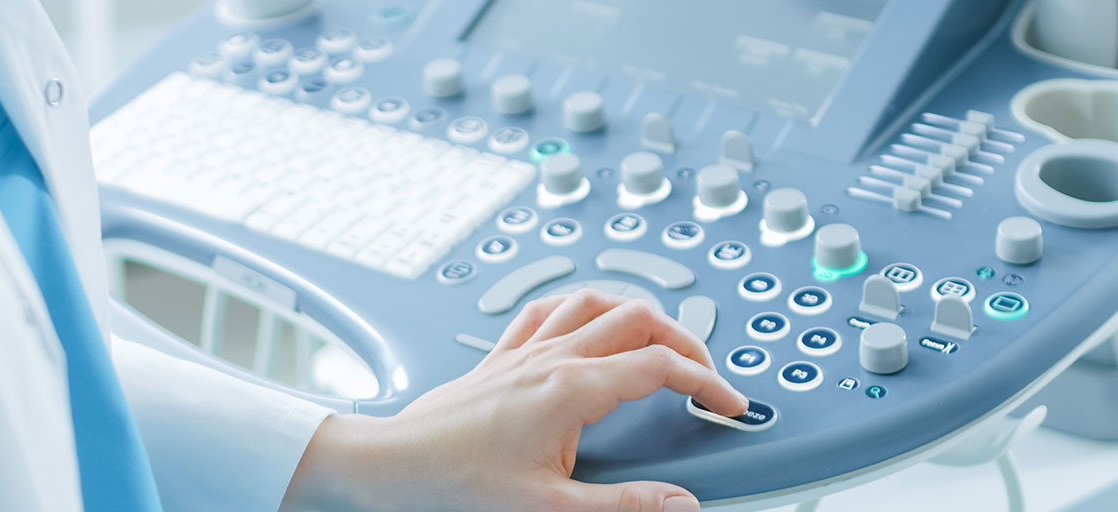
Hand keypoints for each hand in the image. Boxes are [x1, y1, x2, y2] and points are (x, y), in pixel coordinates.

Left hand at [281, 290, 747, 510]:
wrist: (389, 466)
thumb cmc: (454, 483)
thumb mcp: (550, 507)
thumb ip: (623, 504)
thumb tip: (679, 503)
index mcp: (570, 388)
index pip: (660, 365)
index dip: (707, 382)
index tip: (729, 405)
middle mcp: (549, 358)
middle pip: (638, 317)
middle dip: (684, 338)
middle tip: (705, 374)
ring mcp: (522, 351)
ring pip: (595, 301)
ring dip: (637, 312)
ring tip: (661, 338)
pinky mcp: (498, 358)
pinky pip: (547, 310)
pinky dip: (580, 307)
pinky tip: (585, 321)